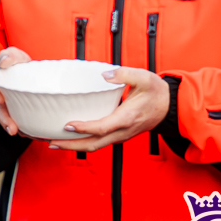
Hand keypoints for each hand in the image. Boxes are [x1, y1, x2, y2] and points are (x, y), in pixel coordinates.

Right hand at [0, 47, 31, 135]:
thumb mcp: (12, 55)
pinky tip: (31, 135)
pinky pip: (19, 123)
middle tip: (11, 128)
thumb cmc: (16, 63)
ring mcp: (8, 107)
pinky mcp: (18, 113)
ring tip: (17, 133)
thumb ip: (8, 55)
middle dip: (4, 119)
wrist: (23, 70)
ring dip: (11, 127)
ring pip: (7, 119)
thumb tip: (4, 61)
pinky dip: (23, 130)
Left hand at [48, 67, 170, 152]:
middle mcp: (122, 131)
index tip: (68, 124)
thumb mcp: (143, 77)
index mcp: (127, 117)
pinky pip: (99, 142)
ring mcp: (120, 135)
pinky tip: (72, 137)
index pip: (102, 127)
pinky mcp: (119, 135)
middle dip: (71, 145)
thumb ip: (124, 74)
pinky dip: (84, 142)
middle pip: (94, 144)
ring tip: (55, 141)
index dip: (84, 128)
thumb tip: (105, 74)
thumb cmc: (156, 93)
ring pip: (96, 146)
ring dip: (75, 146)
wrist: (169, 106)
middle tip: (51, 141)